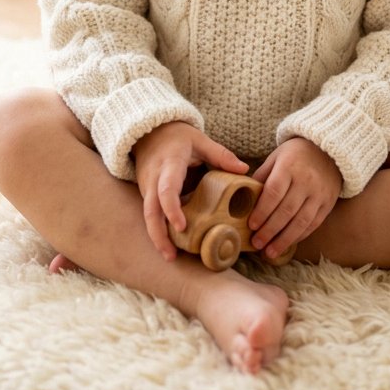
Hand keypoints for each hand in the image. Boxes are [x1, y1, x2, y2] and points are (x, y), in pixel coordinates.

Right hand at [132, 122, 247, 260]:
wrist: (149, 132)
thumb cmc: (177, 137)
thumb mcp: (199, 140)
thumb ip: (221, 155)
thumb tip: (245, 170)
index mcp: (169, 165)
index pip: (166, 189)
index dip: (172, 208)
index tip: (182, 226)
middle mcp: (153, 179)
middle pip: (150, 210)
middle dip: (159, 234)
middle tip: (172, 256)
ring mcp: (146, 187)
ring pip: (147, 216)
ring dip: (157, 237)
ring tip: (170, 256)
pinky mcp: (145, 194)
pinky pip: (150, 214)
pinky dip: (157, 229)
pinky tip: (168, 245)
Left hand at [249, 138, 341, 259]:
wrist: (328, 151)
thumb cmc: (295, 155)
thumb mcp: (276, 158)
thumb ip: (262, 177)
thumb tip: (245, 198)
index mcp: (289, 166)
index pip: (274, 192)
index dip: (262, 211)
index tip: (251, 226)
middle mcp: (306, 180)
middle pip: (286, 210)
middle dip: (269, 230)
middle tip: (256, 243)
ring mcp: (319, 193)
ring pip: (300, 222)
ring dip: (284, 240)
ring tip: (269, 252)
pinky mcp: (328, 203)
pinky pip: (313, 224)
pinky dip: (299, 236)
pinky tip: (287, 244)